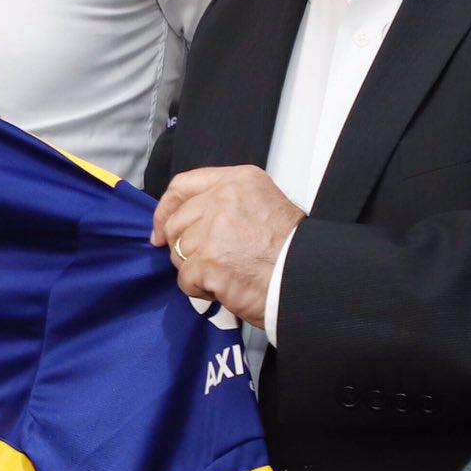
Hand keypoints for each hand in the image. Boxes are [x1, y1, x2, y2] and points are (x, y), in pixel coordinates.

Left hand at [150, 166, 302, 327]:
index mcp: (239, 181)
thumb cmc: (292, 250)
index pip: (183, 185)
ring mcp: (215, 230)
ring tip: (226, 274)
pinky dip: (200, 290)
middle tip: (206, 263)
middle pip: (176, 223)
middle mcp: (224, 199)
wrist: (310, 279)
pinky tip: (225, 288)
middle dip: (184, 247)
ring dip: (195, 270)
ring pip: (178, 252)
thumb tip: (186, 220)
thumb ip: (225, 203)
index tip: (160, 229)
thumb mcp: (264, 204)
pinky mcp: (210, 263)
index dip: (165, 210)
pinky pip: (186, 278)